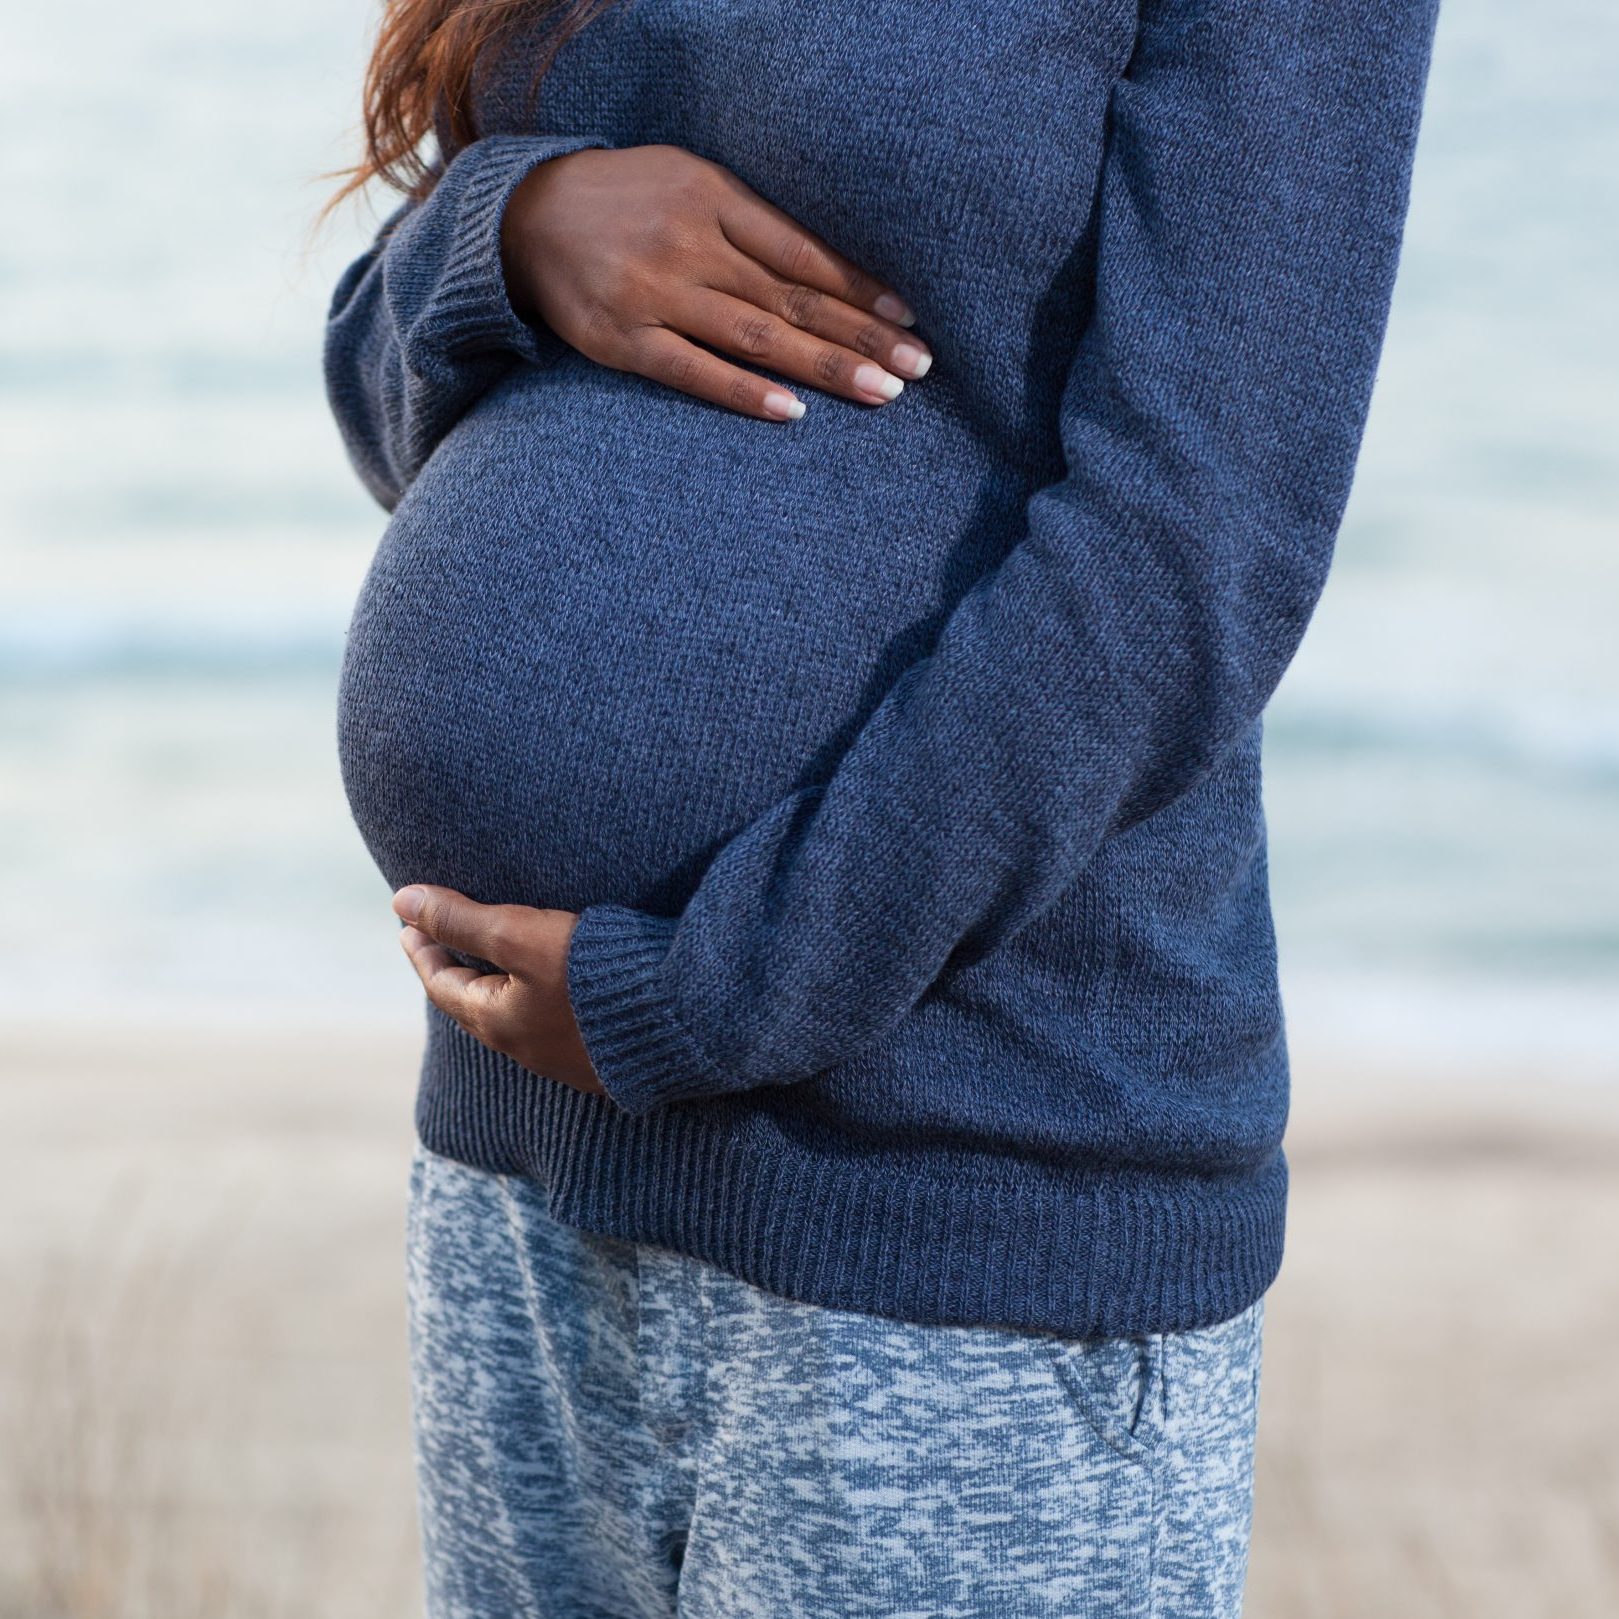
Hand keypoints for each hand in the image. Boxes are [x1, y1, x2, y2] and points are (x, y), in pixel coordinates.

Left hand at [391, 885, 604, 1097]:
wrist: (679, 1016)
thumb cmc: (593, 973)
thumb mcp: (521, 935)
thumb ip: (462, 919)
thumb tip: (401, 899)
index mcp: (497, 1021)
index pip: (442, 983)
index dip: (422, 950)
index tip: (407, 924)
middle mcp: (525, 1049)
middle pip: (474, 1006)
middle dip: (454, 972)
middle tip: (441, 943)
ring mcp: (566, 1059)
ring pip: (513, 1020)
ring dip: (494, 989)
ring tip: (491, 964)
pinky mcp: (603, 1057)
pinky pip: (553, 1029)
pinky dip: (534, 1004)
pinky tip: (553, 993)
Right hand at [500, 143, 932, 420]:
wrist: (525, 216)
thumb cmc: (628, 201)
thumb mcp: (690, 182)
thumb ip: (752, 222)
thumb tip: (832, 272)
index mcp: (711, 197)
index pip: (801, 250)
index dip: (858, 287)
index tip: (910, 318)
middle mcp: (687, 244)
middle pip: (790, 298)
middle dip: (859, 336)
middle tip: (918, 367)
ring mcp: (653, 295)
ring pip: (754, 337)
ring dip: (823, 368)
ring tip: (880, 392)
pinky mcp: (622, 341)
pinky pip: (693, 372)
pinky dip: (744, 393)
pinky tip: (794, 412)